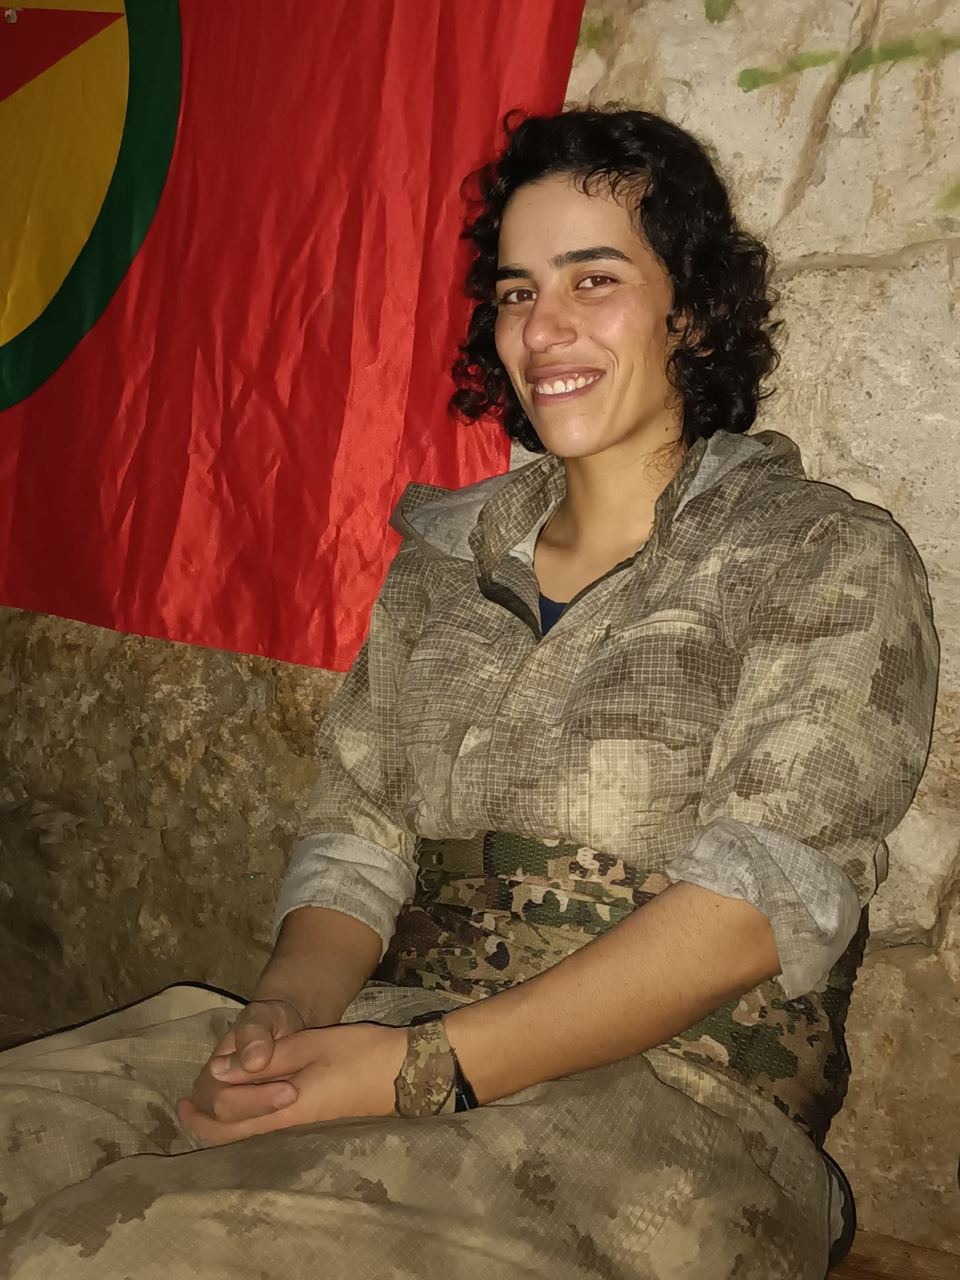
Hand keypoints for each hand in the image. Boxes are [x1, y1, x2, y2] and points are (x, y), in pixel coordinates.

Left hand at [177, 1022, 407, 1145]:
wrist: (408, 1072)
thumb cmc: (361, 1055)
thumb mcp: (311, 1047)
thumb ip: (267, 1060)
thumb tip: (220, 1071)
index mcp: (285, 1109)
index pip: (228, 1119)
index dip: (205, 1104)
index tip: (189, 1089)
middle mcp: (290, 1126)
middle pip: (234, 1137)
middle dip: (205, 1122)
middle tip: (185, 1104)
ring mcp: (304, 1126)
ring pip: (250, 1133)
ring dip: (226, 1118)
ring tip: (213, 1094)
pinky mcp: (314, 1119)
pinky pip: (268, 1125)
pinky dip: (248, 1114)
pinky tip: (250, 1095)